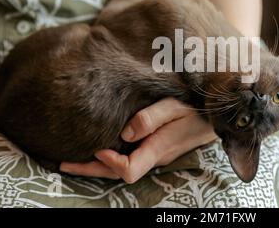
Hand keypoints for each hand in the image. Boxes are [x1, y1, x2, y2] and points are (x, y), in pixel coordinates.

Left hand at [60, 98, 216, 182]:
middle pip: (118, 173)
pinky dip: (110, 156)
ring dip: (97, 163)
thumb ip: (151, 118)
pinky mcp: (155, 147)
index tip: (96, 146)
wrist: (216, 117)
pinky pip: (129, 157)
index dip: (109, 163)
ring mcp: (154, 154)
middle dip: (90, 168)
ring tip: (72, 157)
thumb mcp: (175, 106)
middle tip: (62, 162)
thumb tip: (124, 132)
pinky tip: (100, 146)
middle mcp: (154, 156)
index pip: (129, 170)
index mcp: (158, 148)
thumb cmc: (196, 108)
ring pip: (121, 166)